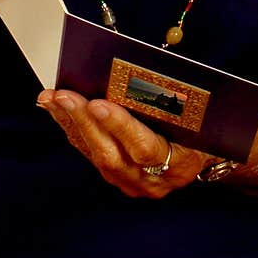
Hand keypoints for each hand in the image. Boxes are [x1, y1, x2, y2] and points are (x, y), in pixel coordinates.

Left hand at [37, 89, 212, 197]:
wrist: (204, 161)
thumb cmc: (206, 133)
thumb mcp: (201, 121)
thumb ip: (176, 105)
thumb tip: (144, 74)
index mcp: (177, 164)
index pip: (144, 147)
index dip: (120, 126)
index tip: (98, 104)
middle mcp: (151, 180)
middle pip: (111, 154)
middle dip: (84, 122)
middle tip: (63, 95)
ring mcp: (130, 183)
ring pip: (95, 154)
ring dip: (70, 123)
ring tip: (51, 98)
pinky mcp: (116, 177)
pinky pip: (90, 154)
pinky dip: (73, 129)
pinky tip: (57, 109)